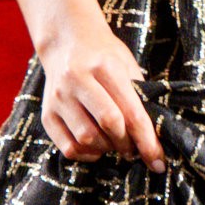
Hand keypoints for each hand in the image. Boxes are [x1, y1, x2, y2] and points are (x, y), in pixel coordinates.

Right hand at [37, 10, 165, 170]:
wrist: (66, 43)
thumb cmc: (104, 57)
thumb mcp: (127, 65)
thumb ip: (139, 97)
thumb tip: (153, 138)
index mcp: (104, 67)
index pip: (130, 112)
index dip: (146, 141)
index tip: (157, 161)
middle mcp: (77, 80)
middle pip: (108, 125)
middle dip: (127, 145)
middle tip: (134, 148)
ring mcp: (59, 97)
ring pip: (87, 139)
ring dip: (107, 149)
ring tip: (114, 142)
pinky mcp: (47, 113)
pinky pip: (68, 148)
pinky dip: (87, 154)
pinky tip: (96, 146)